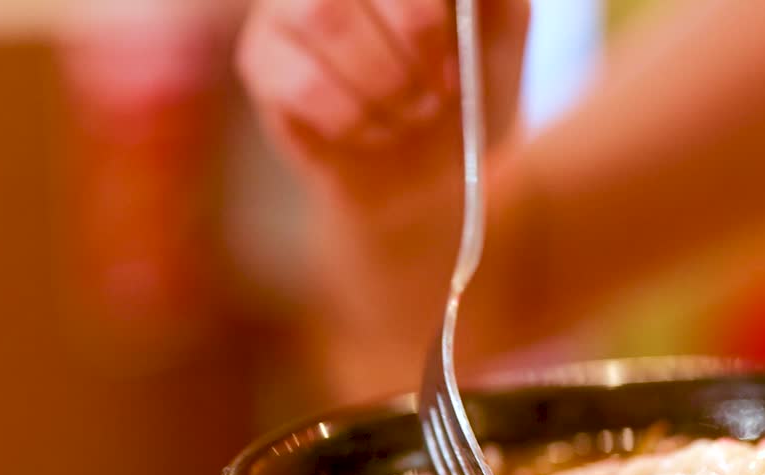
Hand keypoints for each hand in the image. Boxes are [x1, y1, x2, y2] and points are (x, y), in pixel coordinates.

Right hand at [238, 0, 529, 206]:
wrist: (427, 169)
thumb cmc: (465, 87)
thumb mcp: (503, 34)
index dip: (420, 7)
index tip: (454, 45)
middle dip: (413, 37)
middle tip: (443, 87)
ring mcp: (286, 5)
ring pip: (323, 17)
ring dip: (384, 81)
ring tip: (413, 113)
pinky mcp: (262, 60)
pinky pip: (301, 81)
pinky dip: (353, 117)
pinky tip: (372, 129)